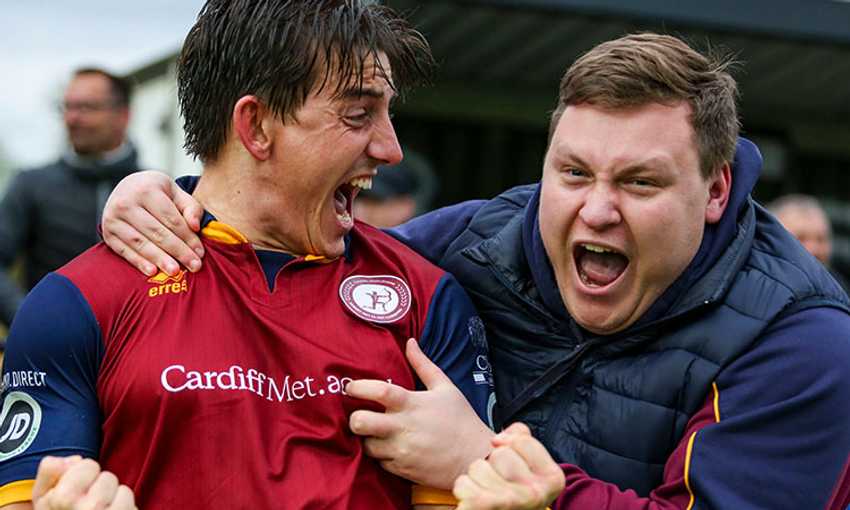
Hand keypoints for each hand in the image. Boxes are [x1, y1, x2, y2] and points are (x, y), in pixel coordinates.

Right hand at [32, 456, 136, 509]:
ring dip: (114, 501)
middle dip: (99, 488)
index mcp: (63, 499)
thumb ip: (49, 472)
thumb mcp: (42, 498)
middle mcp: (89, 508)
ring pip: (124, 491)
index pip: (89, 464)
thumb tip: (75, 459)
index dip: (82, 475)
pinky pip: (133, 507)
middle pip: (108, 477)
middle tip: (85, 507)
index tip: (74, 492)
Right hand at [102, 170, 204, 276]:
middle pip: (156, 232)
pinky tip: (152, 271)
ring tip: (175, 271)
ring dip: (159, 259)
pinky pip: (124, 251)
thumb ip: (190, 208)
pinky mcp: (108, 233)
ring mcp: (113, 218)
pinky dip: (138, 262)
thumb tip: (195, 227)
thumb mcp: (176, 193)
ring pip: (140, 243)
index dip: (187, 237)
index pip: (171, 218)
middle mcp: (126, 202)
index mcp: (147, 189)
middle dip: (177, 251)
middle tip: (194, 266)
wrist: (128, 188)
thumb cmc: (158, 193)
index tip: (200, 252)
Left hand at [347, 338, 493, 488]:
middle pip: (359, 422)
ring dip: (367, 439)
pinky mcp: (402, 470)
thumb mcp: (445, 388)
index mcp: (412, 403)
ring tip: (377, 433)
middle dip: (354, 418)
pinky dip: (381, 455)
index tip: (351, 387)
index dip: (358, 387)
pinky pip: (379, 463)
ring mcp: (401, 451)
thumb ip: (423, 365)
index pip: (377, 391)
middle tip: (360, 415)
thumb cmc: (461, 419)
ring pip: (365, 445)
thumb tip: (410, 342)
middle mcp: (403, 427)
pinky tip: (391, 447)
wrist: (475, 457)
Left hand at [453, 423, 564, 509]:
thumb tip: (497, 440)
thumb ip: (521, 436)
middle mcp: (537, 496)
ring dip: (476, 477)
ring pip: (479, 467)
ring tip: (487, 493)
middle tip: (501, 483)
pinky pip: (463, 484)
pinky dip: (464, 488)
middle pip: (500, 453)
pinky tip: (474, 501)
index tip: (516, 468)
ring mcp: (512, 506)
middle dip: (494, 464)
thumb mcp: (529, 461)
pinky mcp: (484, 509)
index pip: (522, 441)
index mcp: (553, 479)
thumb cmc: (514, 489)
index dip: (512, 448)